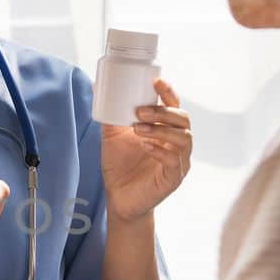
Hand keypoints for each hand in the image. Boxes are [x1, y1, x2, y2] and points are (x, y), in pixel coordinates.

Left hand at [99, 78, 191, 223]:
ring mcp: (178, 161)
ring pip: (183, 139)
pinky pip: (174, 161)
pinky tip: (146, 147)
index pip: (174, 106)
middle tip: (140, 112)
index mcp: (165, 129)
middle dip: (163, 112)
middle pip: (183, 120)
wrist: (118, 197)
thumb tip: (96, 86)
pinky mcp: (173, 178)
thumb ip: (109, 114)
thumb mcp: (113, 136)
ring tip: (138, 129)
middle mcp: (176, 143)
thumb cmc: (120, 165)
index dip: (169, 93)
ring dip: (161, 130)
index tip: (156, 82)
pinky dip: (161, 151)